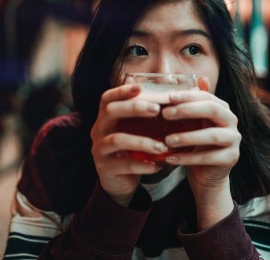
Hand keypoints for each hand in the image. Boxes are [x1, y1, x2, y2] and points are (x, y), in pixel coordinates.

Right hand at [90, 84, 166, 205]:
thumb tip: (170, 98)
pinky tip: (157, 166)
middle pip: (110, 111)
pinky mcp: (105, 168)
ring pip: (117, 139)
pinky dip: (143, 165)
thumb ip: (146, 117)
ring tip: (162, 147)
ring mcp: (99, 150)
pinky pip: (124, 165)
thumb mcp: (135, 132)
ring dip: (142, 141)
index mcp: (106, 118)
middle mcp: (99, 130)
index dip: (122, 90)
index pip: (107, 98)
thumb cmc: (132, 151)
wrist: (119, 182)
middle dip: (134, 108)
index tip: (140, 87)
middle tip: (156, 109)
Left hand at [161, 77, 240, 227]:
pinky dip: (188, 158)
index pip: (206, 96)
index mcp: (222, 108)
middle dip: (188, 110)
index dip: (188, 96)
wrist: (206, 174)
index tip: (168, 97)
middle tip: (165, 114)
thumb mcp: (192, 123)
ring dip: (187, 137)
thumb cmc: (196, 144)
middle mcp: (231, 121)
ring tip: (167, 140)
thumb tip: (199, 77)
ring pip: (212, 136)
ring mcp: (234, 140)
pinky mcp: (231, 158)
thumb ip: (192, 103)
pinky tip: (171, 158)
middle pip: (212, 110)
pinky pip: (209, 157)